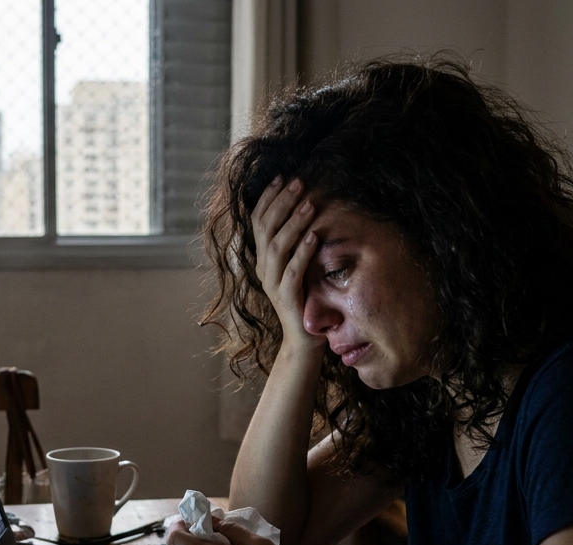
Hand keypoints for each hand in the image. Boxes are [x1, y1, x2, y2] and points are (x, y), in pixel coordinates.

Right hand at [252, 177, 322, 357]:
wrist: (304, 340)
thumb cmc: (305, 299)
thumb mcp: (296, 267)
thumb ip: (294, 244)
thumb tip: (303, 210)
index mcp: (262, 259)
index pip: (259, 222)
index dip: (268, 198)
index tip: (281, 177)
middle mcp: (263, 269)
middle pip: (266, 229)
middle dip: (281, 203)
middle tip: (297, 183)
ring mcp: (272, 284)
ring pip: (277, 247)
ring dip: (293, 223)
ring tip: (308, 204)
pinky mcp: (286, 298)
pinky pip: (292, 271)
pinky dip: (303, 252)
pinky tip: (314, 236)